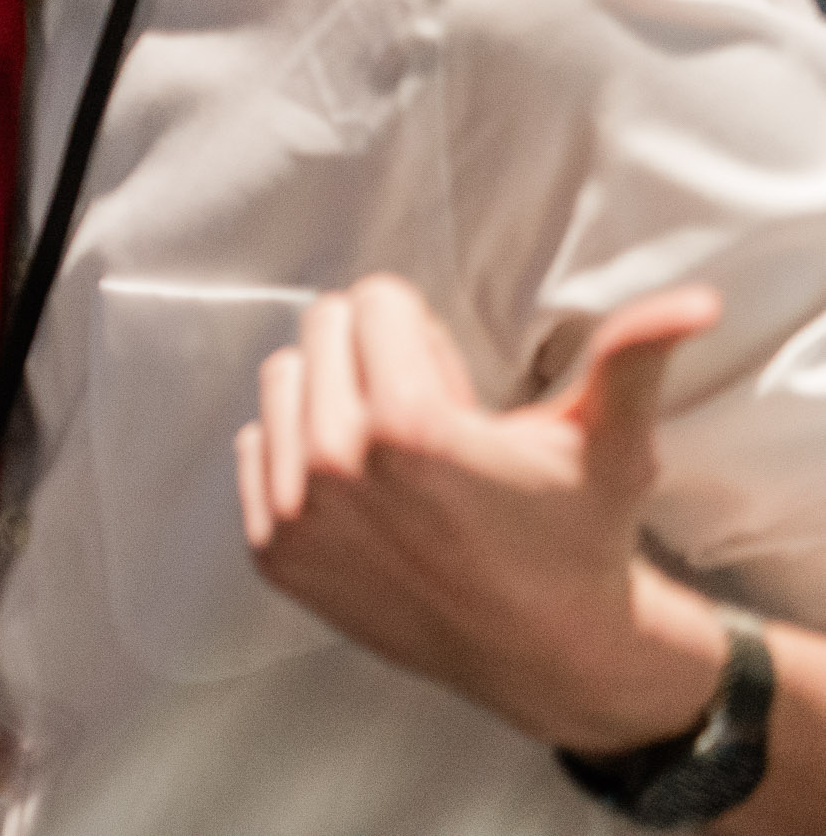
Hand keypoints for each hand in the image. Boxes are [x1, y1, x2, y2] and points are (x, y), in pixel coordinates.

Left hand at [236, 273, 730, 754]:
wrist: (550, 654)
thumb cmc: (575, 536)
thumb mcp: (607, 442)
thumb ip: (632, 360)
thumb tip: (695, 302)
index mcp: (404, 423)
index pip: (371, 299)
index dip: (424, 334)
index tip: (459, 392)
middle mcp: (334, 465)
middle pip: (321, 329)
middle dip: (375, 354)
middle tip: (432, 422)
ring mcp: (296, 513)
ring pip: (284, 380)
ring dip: (332, 397)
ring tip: (396, 455)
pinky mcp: (274, 552)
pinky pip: (256, 446)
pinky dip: (297, 454)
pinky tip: (363, 493)